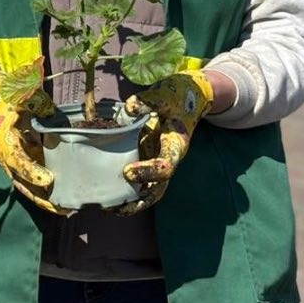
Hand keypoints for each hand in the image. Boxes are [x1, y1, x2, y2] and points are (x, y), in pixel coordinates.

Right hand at [0, 70, 67, 215]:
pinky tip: (64, 203)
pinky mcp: (22, 168)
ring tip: (66, 209)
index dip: (31, 171)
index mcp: (5, 141)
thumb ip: (34, 102)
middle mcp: (7, 158)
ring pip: (28, 188)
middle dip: (40, 196)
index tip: (48, 179)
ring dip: (45, 201)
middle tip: (60, 204)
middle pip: (21, 182)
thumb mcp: (20, 98)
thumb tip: (49, 109)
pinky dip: (47, 195)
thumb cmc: (10, 103)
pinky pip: (33, 185)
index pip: (16, 160)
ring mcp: (14, 165)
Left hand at [118, 71, 214, 214]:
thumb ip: (148, 101)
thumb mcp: (165, 94)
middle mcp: (170, 157)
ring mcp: (162, 159)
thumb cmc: (178, 95)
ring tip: (111, 208)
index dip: (148, 172)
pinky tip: (112, 193)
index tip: (127, 172)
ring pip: (153, 190)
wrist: (192, 96)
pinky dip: (131, 189)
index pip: (166, 166)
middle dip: (140, 201)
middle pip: (160, 188)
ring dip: (134, 202)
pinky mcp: (152, 156)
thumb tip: (130, 107)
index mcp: (177, 144)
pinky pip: (144, 179)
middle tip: (115, 207)